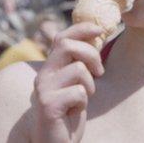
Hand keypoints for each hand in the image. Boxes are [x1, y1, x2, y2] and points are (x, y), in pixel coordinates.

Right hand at [30, 22, 105, 142]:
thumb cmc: (68, 115)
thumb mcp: (74, 85)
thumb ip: (78, 64)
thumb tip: (95, 38)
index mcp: (50, 68)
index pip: (62, 37)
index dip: (82, 29)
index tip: (101, 29)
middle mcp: (43, 75)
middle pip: (67, 46)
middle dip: (91, 55)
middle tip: (99, 72)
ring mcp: (44, 89)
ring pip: (78, 69)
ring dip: (89, 85)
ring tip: (83, 98)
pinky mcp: (49, 105)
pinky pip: (78, 92)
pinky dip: (83, 102)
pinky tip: (74, 112)